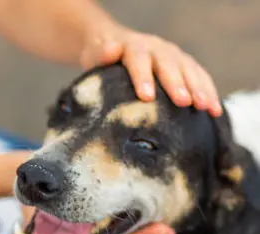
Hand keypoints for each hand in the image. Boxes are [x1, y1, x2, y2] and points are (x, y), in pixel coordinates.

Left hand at [80, 25, 221, 116]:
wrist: (115, 46)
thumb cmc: (103, 58)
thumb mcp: (97, 54)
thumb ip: (103, 54)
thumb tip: (109, 49)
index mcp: (134, 47)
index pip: (139, 60)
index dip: (143, 77)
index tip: (147, 96)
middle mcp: (157, 49)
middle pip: (168, 64)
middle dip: (177, 84)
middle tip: (183, 102)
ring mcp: (173, 56)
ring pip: (188, 70)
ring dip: (198, 88)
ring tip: (205, 107)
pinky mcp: (184, 65)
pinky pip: (199, 77)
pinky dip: (208, 92)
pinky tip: (214, 110)